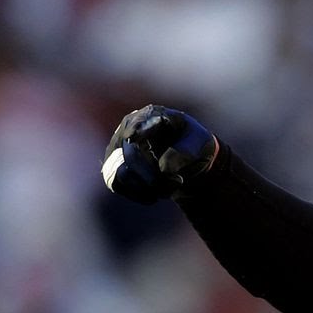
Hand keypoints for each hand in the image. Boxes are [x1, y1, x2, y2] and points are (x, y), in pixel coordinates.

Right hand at [101, 104, 217, 203]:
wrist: (188, 161)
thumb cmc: (194, 145)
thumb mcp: (200, 143)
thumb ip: (185, 151)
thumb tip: (163, 168)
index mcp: (152, 116)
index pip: (140, 122)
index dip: (135, 130)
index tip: (132, 137)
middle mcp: (129, 129)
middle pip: (132, 155)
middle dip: (154, 176)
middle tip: (178, 182)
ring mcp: (117, 148)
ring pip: (121, 173)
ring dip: (146, 187)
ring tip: (167, 191)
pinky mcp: (113, 167)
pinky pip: (116, 184)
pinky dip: (137, 194)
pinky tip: (154, 196)